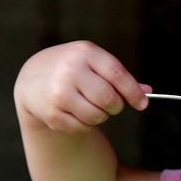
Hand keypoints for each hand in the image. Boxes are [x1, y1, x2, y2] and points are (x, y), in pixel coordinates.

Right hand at [14, 40, 150, 133]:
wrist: (33, 78)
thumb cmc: (74, 68)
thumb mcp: (94, 62)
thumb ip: (120, 76)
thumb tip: (148, 92)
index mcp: (85, 53)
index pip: (117, 75)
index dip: (133, 92)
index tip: (143, 104)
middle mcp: (70, 71)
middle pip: (109, 99)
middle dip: (116, 106)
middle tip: (111, 104)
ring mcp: (59, 93)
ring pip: (98, 116)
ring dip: (101, 115)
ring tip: (90, 104)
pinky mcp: (52, 114)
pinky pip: (83, 127)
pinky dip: (85, 124)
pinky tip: (75, 111)